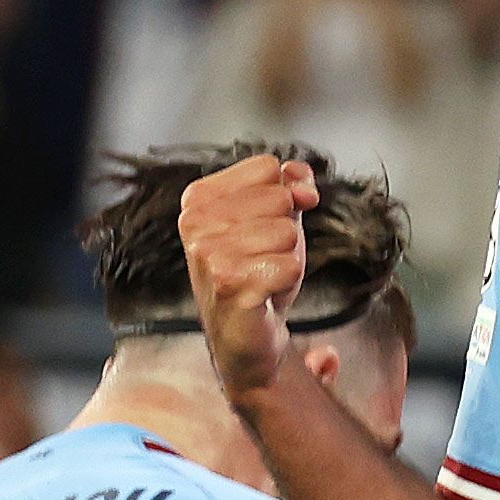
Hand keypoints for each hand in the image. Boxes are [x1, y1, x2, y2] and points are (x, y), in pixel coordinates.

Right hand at [179, 154, 315, 399]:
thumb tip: (302, 183)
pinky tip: (266, 291)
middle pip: (280, 199)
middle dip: (286, 229)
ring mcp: (208, 254)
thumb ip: (291, 184)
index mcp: (199, 198)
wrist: (246, 331)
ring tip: (263, 273)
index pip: (268, 168)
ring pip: (287, 232)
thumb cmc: (258, 269)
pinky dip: (288, 280)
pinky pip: (290, 265)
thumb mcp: (277, 217)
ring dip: (287, 257)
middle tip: (264, 256)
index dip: (286, 194)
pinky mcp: (229, 284)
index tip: (270, 222)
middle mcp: (196, 223)